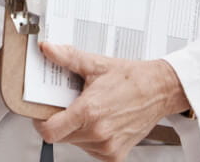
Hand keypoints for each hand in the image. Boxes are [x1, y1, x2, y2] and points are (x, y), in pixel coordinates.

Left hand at [35, 42, 188, 160]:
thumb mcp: (94, 64)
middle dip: (58, 121)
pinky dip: (89, 139)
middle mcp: (99, 133)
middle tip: (67, 105)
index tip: (40, 114)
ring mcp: (109, 147)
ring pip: (75, 144)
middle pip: (61, 137)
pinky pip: (91, 151)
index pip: (50, 131)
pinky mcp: (117, 155)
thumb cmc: (131, 78)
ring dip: (75, 131)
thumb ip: (67, 58)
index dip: (40, 123)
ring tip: (87, 112)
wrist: (159, 89)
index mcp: (89, 112)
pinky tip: (98, 123)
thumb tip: (48, 49)